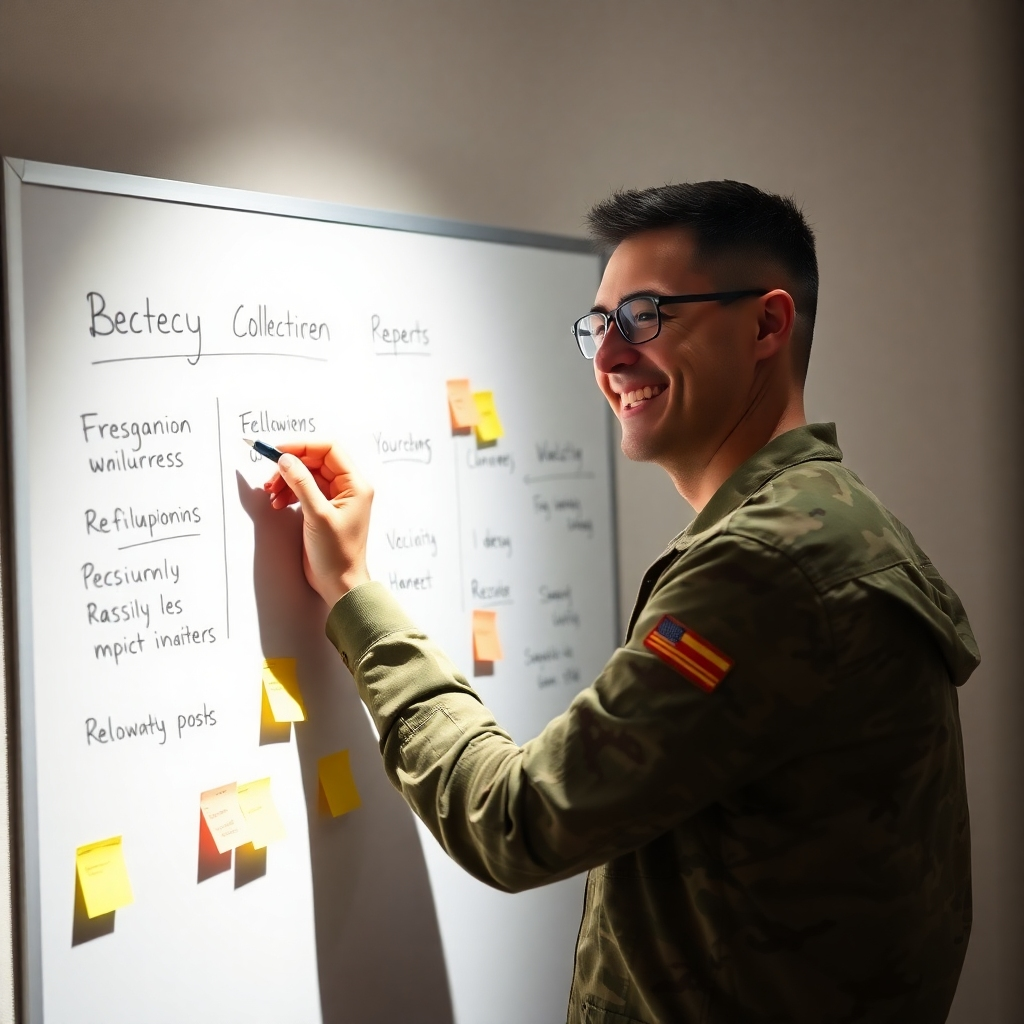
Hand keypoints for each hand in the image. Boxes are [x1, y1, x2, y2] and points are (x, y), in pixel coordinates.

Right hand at [264, 441, 372, 606]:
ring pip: (308, 475)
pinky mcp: (324, 509)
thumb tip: (286, 459)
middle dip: (291, 465)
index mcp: (355, 484)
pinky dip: (289, 492)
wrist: (338, 583)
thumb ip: (302, 484)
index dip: (303, 446)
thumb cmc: (337, 554)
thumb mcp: (317, 515)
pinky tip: (278, 502)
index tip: (279, 451)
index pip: (330, 449)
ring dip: (287, 480)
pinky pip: (305, 490)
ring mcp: (336, 498)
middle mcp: (348, 488)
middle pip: (316, 461)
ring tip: (272, 493)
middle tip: (271, 475)